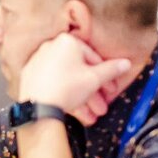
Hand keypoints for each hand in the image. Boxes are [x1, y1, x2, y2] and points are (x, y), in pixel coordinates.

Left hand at [17, 33, 131, 126]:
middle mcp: (51, 47)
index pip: (93, 58)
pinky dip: (65, 94)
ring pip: (67, 79)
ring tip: (91, 115)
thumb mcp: (95, 79)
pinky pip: (54, 82)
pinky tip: (75, 110)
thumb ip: (111, 70)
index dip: (106, 76)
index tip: (111, 89)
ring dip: (82, 97)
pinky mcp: (31, 75)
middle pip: (79, 70)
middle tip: (102, 107)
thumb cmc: (68, 87)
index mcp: (67, 41)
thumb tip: (126, 63)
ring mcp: (39, 61)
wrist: (39, 105)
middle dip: (94, 92)